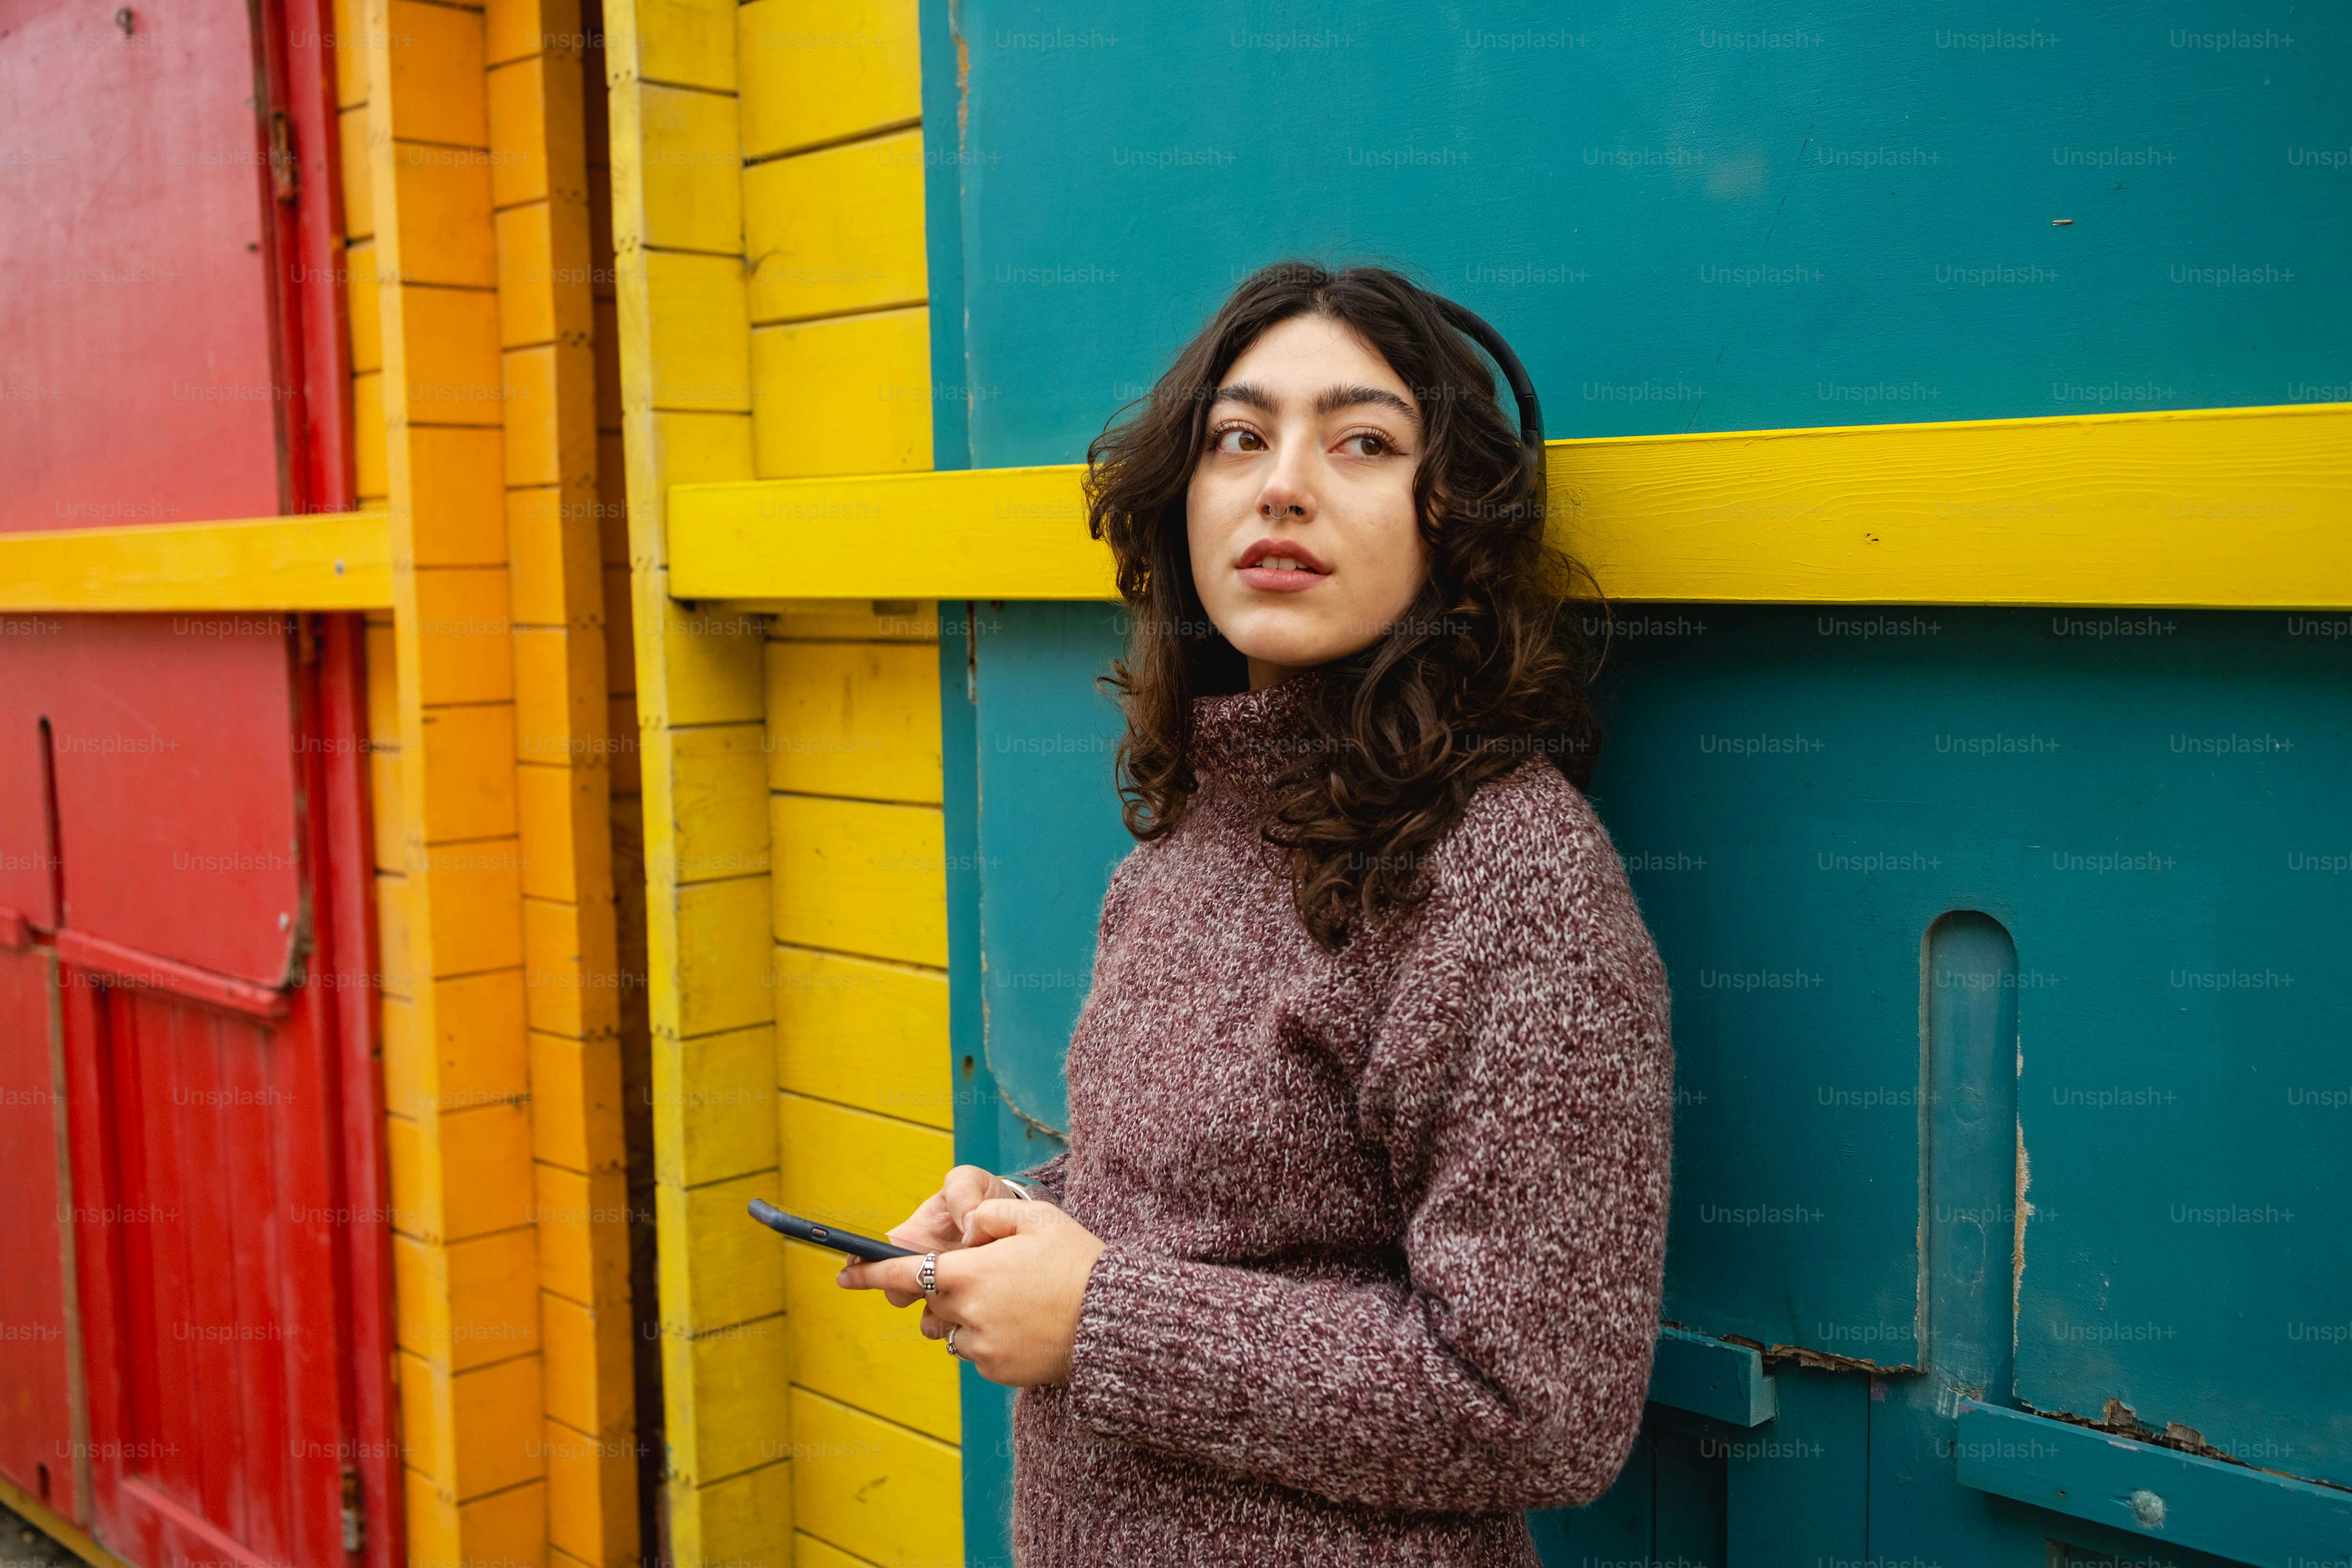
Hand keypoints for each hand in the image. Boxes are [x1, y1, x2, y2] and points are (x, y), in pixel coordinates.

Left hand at [838, 1199, 1105, 1386]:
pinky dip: (990, 1338)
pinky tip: (1025, 1324)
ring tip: (1014, 1301)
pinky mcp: (998, 1372)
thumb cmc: (1077, 1261)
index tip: (843, 1274)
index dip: (868, 1273)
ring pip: (953, 1330)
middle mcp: (965, 1314)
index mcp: (967, 1274)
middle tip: (988, 1275)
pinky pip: (977, 1352)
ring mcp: (981, 1348)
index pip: (901, 1274)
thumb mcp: (1037, 1218)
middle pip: (932, 1302)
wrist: (1115, 1321)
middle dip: (947, 1288)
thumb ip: (989, 1215)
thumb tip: (962, 1230)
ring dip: (969, 1315)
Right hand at [864, 1165, 1035, 1307]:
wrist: (1016, 1222)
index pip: (878, 1255)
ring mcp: (944, 1292)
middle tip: (927, 1277)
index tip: (852, 1271)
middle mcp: (923, 1269)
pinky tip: (982, 1310)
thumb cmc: (984, 1198)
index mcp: (913, 1237)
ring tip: (963, 1294)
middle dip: (904, 1290)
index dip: (863, 1265)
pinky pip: (955, 1328)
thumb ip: (962, 1192)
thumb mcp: (971, 1182)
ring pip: (927, 1318)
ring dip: (939, 1313)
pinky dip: (963, 1324)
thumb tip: (966, 1227)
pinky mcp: (967, 1309)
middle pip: (896, 1293)